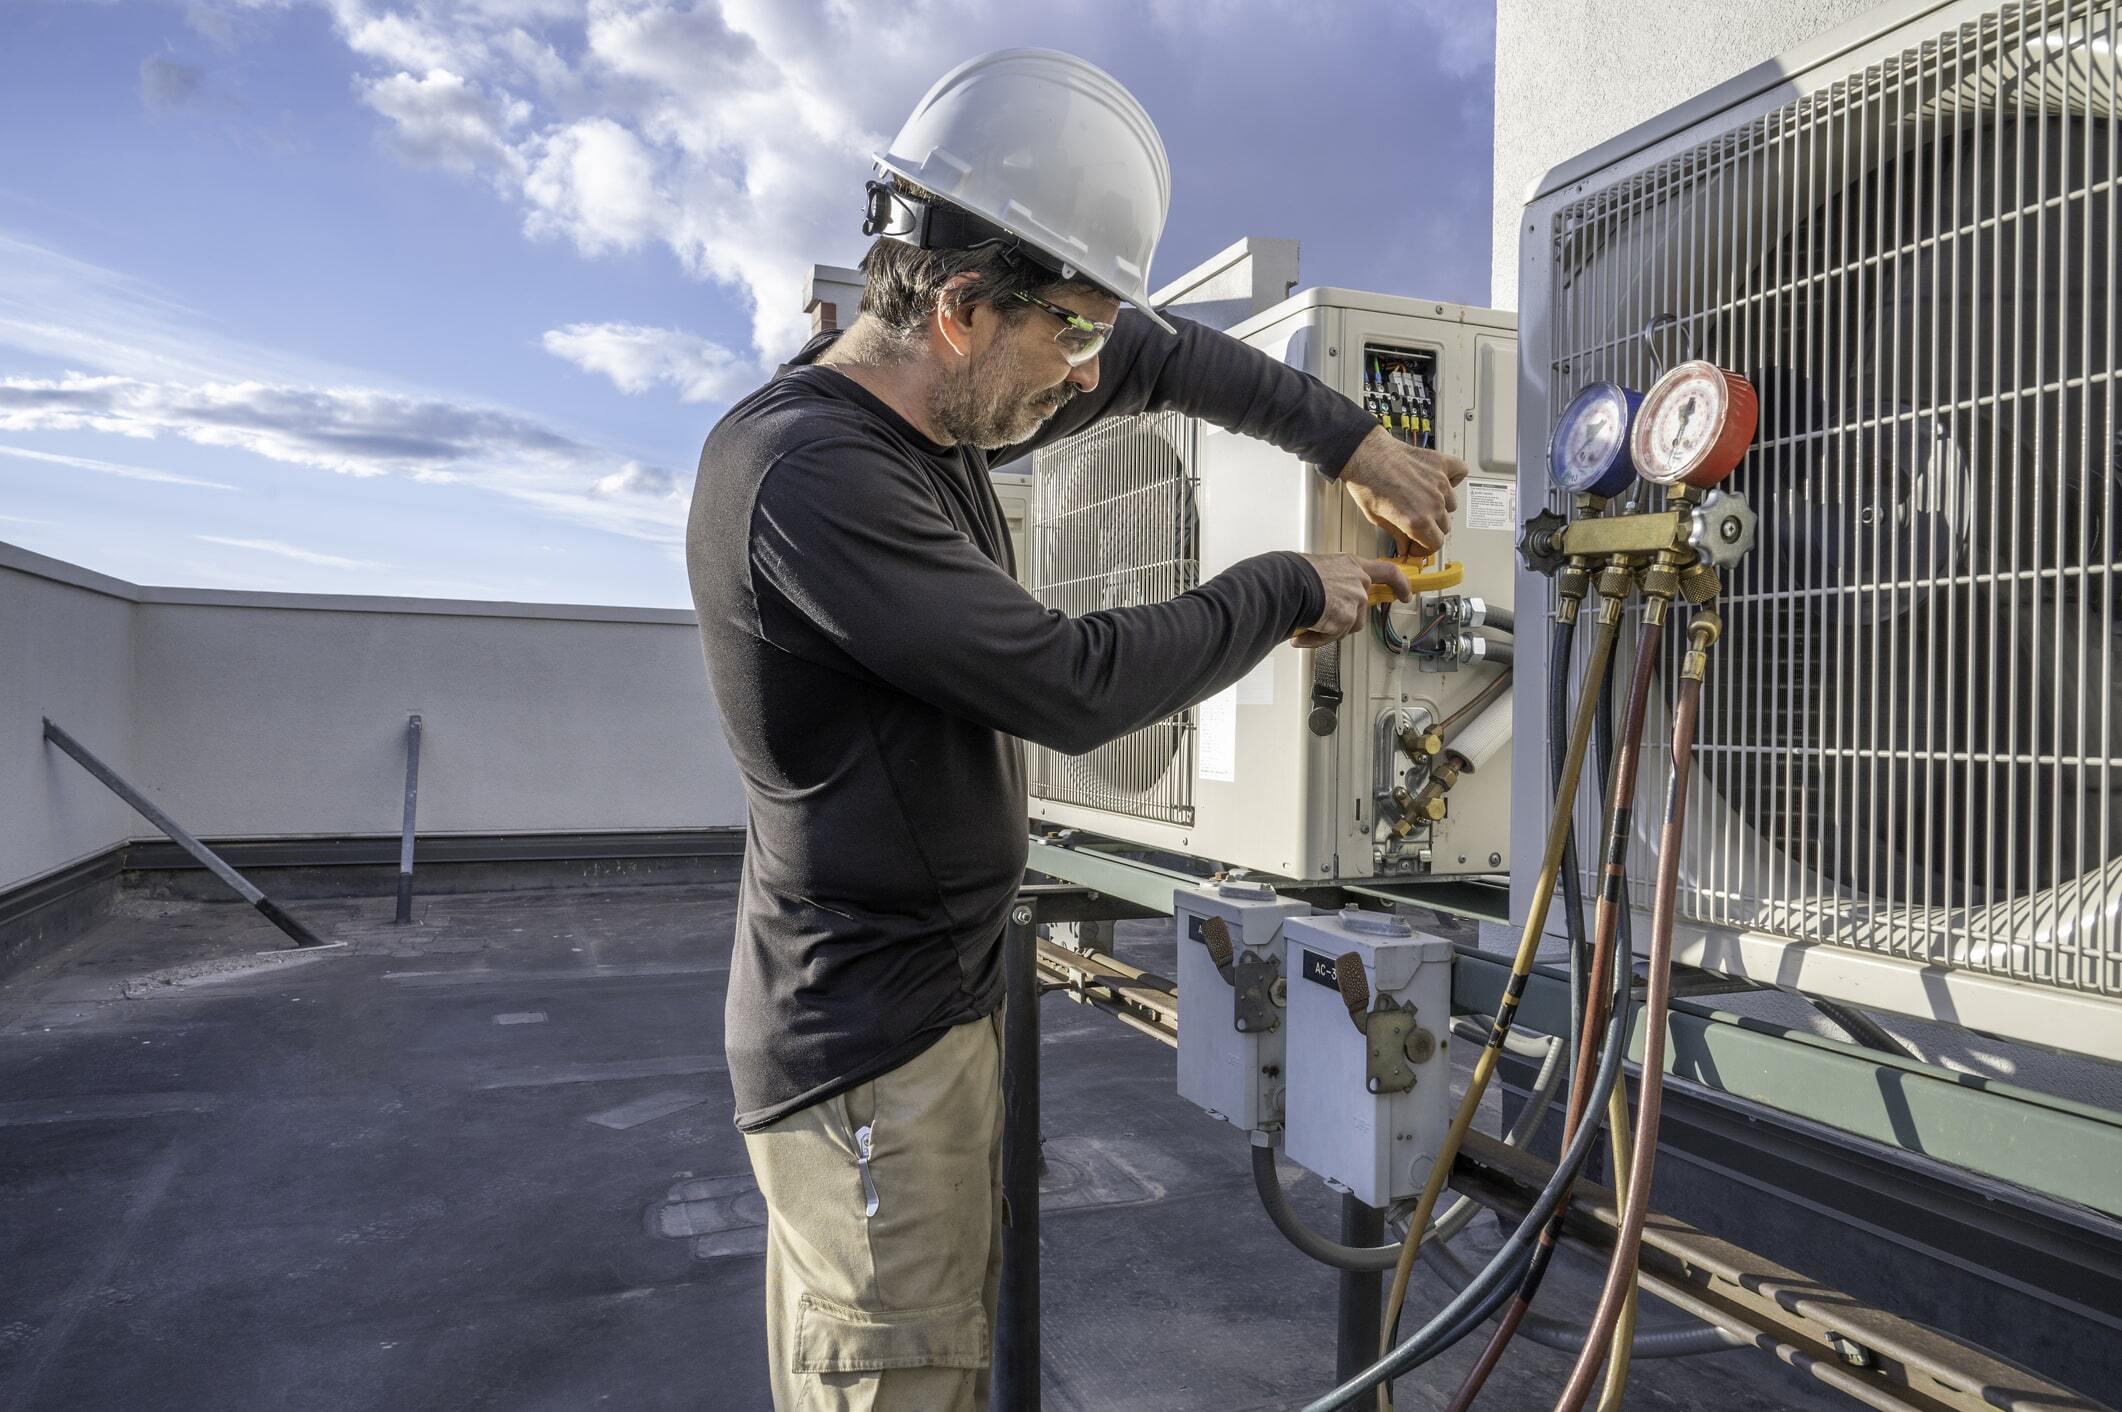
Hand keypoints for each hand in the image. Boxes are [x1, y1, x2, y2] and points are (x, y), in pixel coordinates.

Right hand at [1293, 554, 1409, 647]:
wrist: (1289, 584)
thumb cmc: (1295, 573)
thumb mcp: (1319, 567)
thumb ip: (1331, 578)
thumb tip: (1322, 591)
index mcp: (1353, 565)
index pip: (1388, 572)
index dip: (1400, 584)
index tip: (1405, 593)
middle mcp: (1359, 581)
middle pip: (1361, 608)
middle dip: (1344, 618)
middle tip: (1327, 620)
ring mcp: (1355, 601)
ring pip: (1349, 624)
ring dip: (1329, 628)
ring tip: (1308, 624)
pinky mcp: (1347, 619)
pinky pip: (1334, 635)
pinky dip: (1318, 638)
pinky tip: (1303, 635)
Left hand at [1337, 425, 1469, 554]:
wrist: (1365, 454)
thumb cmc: (1366, 482)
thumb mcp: (1377, 518)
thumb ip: (1398, 535)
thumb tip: (1405, 546)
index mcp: (1417, 521)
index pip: (1435, 544)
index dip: (1424, 548)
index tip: (1418, 545)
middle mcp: (1433, 503)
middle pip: (1445, 527)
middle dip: (1430, 529)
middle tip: (1417, 523)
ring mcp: (1439, 483)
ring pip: (1451, 505)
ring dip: (1441, 506)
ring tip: (1424, 500)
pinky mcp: (1440, 464)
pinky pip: (1460, 472)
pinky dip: (1454, 477)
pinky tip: (1441, 480)